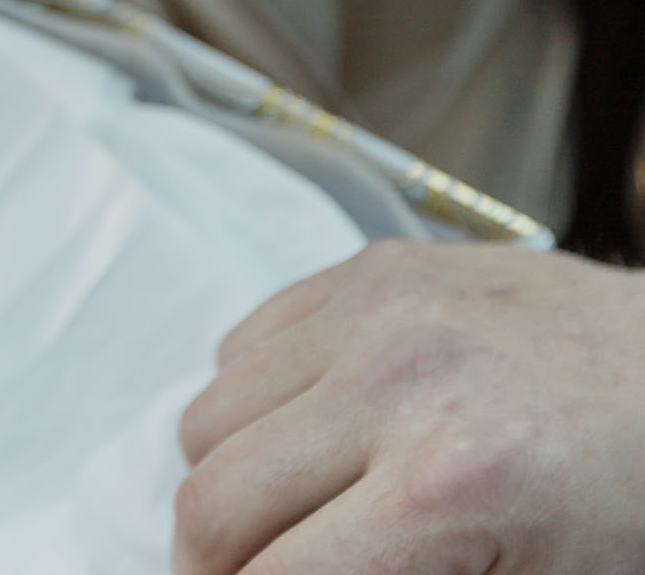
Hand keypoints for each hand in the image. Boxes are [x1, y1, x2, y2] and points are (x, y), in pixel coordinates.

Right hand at [173, 239, 644, 573]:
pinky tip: (313, 437)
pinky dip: (252, 403)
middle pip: (211, 496)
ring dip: (229, 482)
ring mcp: (374, 307)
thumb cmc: (625, 510)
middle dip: (211, 566)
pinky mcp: (366, 266)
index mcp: (449, 485)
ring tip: (286, 516)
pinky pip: (241, 343)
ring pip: (208, 415)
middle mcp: (395, 379)